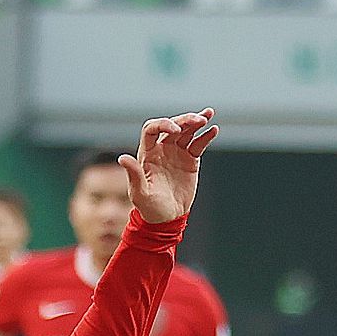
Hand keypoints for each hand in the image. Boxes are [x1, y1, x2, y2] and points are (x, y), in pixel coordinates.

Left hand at [124, 109, 217, 223]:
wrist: (166, 219)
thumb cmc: (149, 208)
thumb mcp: (140, 193)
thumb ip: (133, 174)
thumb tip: (122, 158)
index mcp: (147, 154)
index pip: (152, 129)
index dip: (163, 124)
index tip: (176, 129)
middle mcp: (162, 149)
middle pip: (173, 125)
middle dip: (185, 120)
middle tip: (199, 120)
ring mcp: (176, 153)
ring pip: (187, 131)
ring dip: (197, 122)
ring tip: (208, 116)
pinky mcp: (190, 160)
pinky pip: (198, 144)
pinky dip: (206, 136)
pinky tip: (214, 130)